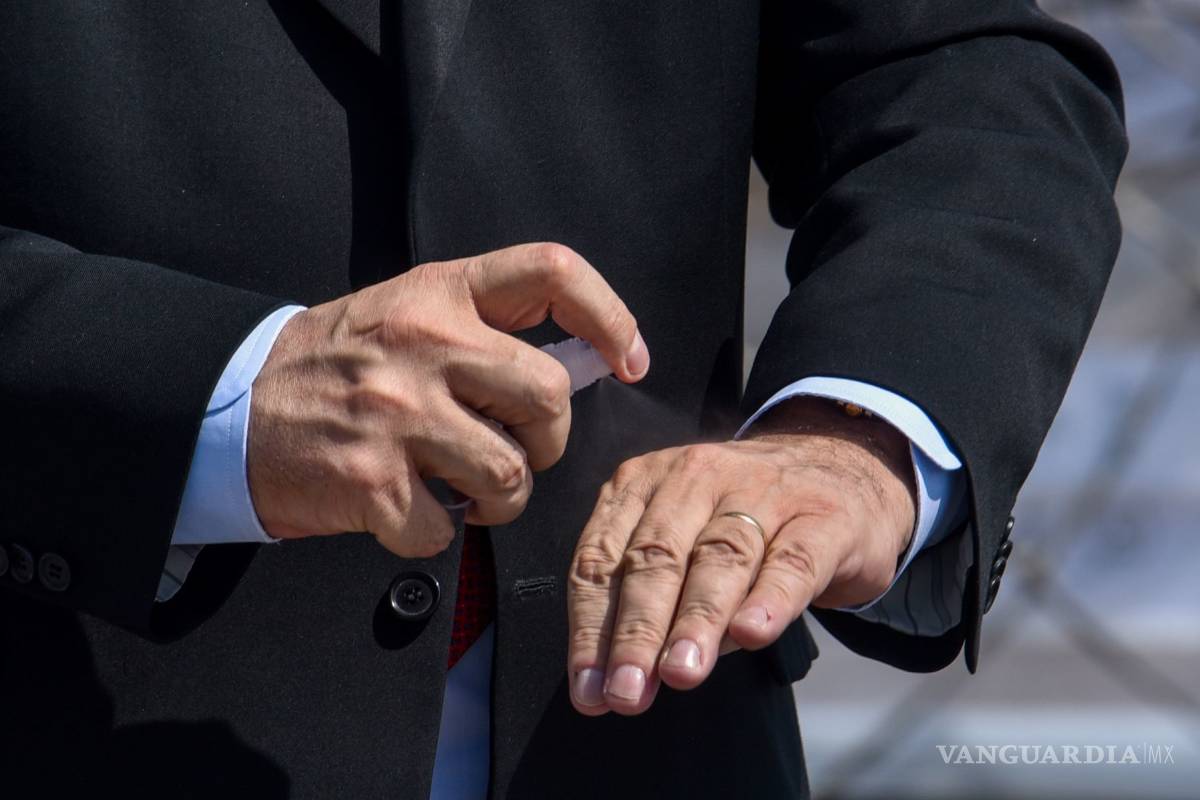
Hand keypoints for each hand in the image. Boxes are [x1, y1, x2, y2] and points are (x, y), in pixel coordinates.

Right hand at [247, 243, 647, 557]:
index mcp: (440, 293)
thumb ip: (483, 327)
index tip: (629, 359)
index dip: (609, 314)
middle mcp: (425, 343)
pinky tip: (407, 510)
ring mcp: (398, 412)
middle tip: (517, 447)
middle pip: (550, 395)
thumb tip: (581, 364)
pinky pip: (447, 528)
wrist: (232, 404)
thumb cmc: (335, 363)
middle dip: (549, 438)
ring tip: (467, 488)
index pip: (551, 272)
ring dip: (502, 498)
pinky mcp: (371, 480)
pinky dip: (433, 532)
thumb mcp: (406, 313)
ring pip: (511, 473)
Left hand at [566, 396, 914, 714]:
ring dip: (695, 620)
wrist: (841, 472)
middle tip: (627, 690)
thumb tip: (622, 678)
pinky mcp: (823, 518)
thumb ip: (653, 600)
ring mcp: (764, 491)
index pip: (603, 557)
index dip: (591, 628)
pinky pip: (791, 561)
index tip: (589, 690)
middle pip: (657, 558)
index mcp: (647, 483)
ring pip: (720, 558)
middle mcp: (698, 477)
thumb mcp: (684, 539)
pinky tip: (751, 635)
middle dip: (636, 631)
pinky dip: (769, 599)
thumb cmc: (745, 521)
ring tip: (680, 673)